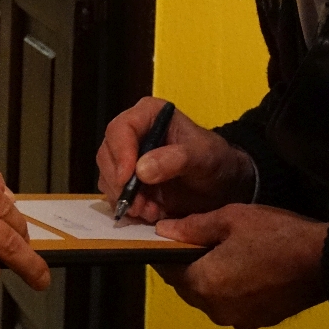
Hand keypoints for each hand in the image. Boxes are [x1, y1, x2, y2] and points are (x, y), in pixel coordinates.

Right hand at [96, 97, 254, 222]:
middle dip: (120, 183)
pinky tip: (150, 213)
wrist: (221, 184)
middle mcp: (132, 133)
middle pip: (107, 154)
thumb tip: (141, 170)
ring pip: (108, 177)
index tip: (128, 179)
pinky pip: (115, 194)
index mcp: (148, 114)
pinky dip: (129, 207)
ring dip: (125, 199)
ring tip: (150, 212)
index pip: (120, 129)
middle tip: (138, 204)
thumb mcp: (202, 157)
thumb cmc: (214, 160)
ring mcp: (127, 157)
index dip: (120, 154)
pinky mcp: (128, 180)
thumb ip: (175, 159)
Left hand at [155, 204, 328, 328]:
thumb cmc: (276, 235)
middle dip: (186, 265)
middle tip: (194, 239)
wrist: (324, 261)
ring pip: (209, 298)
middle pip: (187, 287)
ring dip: (207, 278)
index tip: (167, 236)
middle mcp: (216, 309)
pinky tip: (241, 268)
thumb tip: (164, 230)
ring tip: (219, 251)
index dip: (164, 252)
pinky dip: (228, 289)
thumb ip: (193, 227)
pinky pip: (230, 305)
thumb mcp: (231, 219)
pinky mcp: (258, 321)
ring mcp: (238, 319)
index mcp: (205, 283)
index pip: (168, 271)